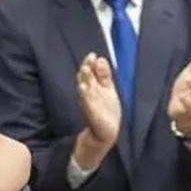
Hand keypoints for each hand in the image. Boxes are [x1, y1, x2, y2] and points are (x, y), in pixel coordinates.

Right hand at [73, 53, 120, 169]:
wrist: (103, 135)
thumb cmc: (105, 112)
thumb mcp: (107, 91)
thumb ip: (103, 75)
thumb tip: (100, 58)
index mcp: (94, 89)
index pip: (90, 73)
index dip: (90, 64)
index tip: (92, 55)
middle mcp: (90, 96)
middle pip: (86, 82)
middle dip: (87, 72)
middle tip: (87, 62)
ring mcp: (90, 107)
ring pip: (86, 94)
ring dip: (85, 84)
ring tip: (84, 74)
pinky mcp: (94, 119)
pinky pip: (90, 108)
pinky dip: (87, 100)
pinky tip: (84, 91)